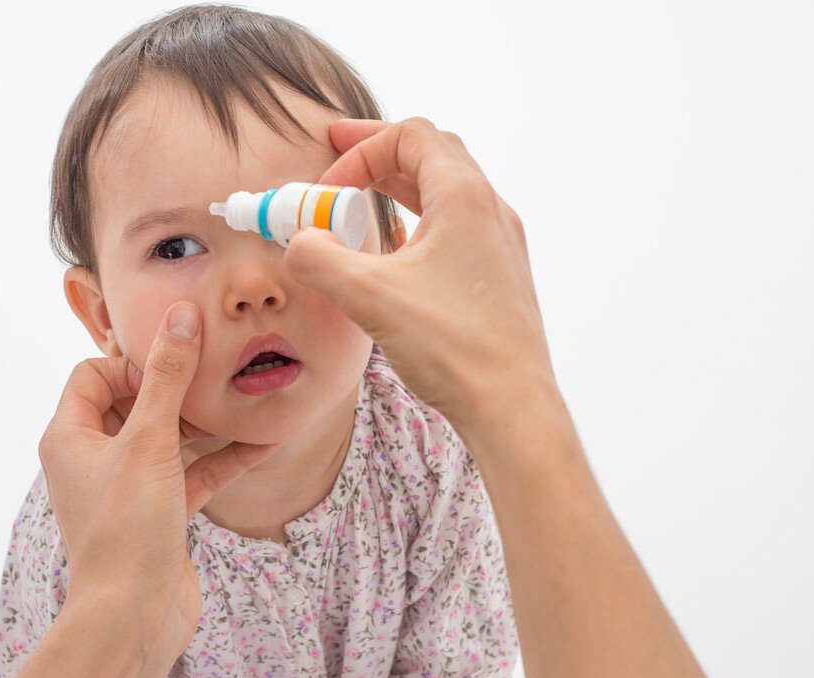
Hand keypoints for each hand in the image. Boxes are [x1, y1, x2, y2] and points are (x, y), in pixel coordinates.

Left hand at [37, 301, 281, 657]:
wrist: (133, 617)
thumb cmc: (126, 529)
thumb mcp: (150, 441)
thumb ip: (167, 377)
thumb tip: (181, 315)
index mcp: (70, 437)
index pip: (93, 373)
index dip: (133, 362)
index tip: (176, 365)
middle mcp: (94, 459)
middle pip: (135, 401)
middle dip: (178, 387)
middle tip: (219, 372)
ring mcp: (129, 487)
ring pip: (170, 438)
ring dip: (207, 421)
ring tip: (247, 397)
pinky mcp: (160, 513)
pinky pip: (193, 473)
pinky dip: (223, 459)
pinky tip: (265, 443)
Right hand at [285, 117, 557, 432]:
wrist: (512, 405)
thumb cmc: (454, 347)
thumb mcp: (368, 296)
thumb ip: (319, 258)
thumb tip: (300, 243)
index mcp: (465, 197)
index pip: (411, 136)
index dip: (360, 149)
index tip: (328, 187)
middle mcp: (491, 211)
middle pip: (433, 154)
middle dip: (380, 154)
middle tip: (339, 161)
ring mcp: (501, 244)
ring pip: (447, 192)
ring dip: (400, 190)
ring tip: (361, 205)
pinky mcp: (501, 276)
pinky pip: (458, 228)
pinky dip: (421, 223)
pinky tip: (397, 253)